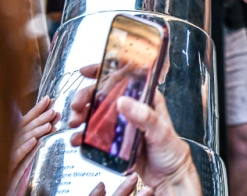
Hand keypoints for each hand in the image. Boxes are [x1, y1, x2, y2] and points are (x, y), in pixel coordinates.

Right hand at [7, 95, 59, 193]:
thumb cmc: (6, 169)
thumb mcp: (18, 153)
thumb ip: (28, 141)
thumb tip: (42, 130)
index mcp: (13, 136)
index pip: (27, 120)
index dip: (38, 109)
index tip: (49, 99)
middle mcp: (10, 141)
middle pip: (27, 127)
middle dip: (41, 117)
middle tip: (54, 110)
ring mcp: (7, 152)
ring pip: (23, 139)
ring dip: (37, 131)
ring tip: (49, 125)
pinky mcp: (5, 165)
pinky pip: (16, 156)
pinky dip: (26, 148)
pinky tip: (35, 141)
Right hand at [69, 66, 199, 194]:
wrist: (169, 176)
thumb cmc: (172, 150)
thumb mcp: (161, 130)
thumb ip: (144, 115)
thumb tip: (123, 101)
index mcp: (145, 99)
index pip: (124, 77)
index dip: (104, 71)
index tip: (88, 70)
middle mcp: (132, 109)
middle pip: (103, 95)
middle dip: (86, 96)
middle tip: (77, 105)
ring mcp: (121, 124)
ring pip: (96, 113)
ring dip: (81, 115)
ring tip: (75, 123)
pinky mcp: (114, 141)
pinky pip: (95, 134)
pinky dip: (83, 135)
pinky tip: (78, 139)